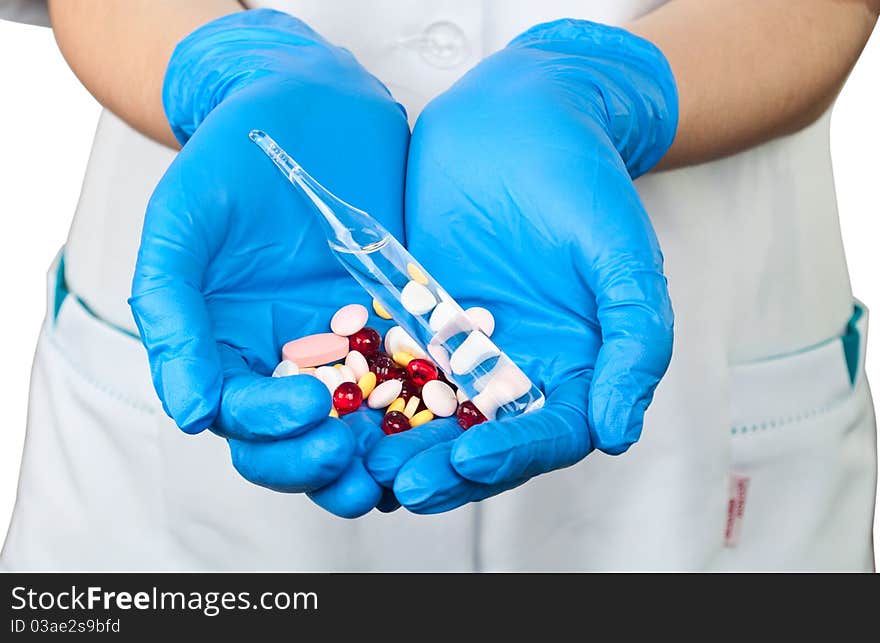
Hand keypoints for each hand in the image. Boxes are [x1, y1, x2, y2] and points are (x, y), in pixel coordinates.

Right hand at [129, 10, 407, 516]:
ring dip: (382, 455)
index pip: (243, 420)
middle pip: (299, 442)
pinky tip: (457, 403)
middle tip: (355, 455)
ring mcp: (348, 346)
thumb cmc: (227, 162)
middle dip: (323, 463)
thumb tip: (187, 414)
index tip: (311, 407)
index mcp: (228, 350)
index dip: (271, 429)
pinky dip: (435, 396)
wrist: (302, 106)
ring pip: (362, 425)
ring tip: (408, 464)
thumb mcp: (183, 229)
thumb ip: (173, 316)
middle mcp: (288, 360)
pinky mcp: (399, 323)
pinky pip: (418, 371)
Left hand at [367, 19, 677, 512]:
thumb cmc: (582, 181)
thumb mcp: (622, 257)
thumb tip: (618, 434)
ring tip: (362, 462)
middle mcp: (518, 369)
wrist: (519, 117)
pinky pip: (389, 364)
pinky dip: (367, 389)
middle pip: (481, 440)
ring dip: (398, 444)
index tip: (468, 459)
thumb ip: (634, 341)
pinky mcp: (417, 319)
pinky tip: (337, 406)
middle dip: (442, 468)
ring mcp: (463, 348)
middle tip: (401, 484)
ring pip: (429, 414)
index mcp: (575, 368)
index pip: (546, 435)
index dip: (511, 456)